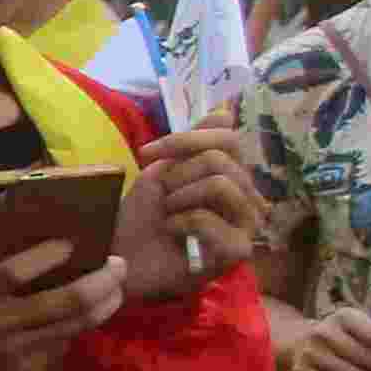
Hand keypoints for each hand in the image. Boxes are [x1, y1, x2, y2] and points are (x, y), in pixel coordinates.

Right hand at [0, 225, 126, 370]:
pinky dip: (80, 323)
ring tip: (114, 284)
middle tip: (118, 263)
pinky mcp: (24, 368)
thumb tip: (10, 217)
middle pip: (64, 304)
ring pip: (76, 326)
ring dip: (105, 303)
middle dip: (101, 281)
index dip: (45, 256)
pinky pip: (64, 342)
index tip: (71, 241)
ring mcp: (13, 352)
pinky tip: (85, 309)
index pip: (10, 274)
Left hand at [115, 124, 267, 303]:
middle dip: (178, 174)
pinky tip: (170, 232)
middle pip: (222, 160)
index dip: (185, 139)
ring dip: (180, 196)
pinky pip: (210, 219)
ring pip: (221, 185)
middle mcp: (248, 198)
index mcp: (234, 175)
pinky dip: (180, 221)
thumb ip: (194, 143)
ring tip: (168, 213)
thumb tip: (226, 111)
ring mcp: (246, 226)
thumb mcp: (162, 171)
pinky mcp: (236, 252)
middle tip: (162, 195)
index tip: (147, 153)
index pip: (228, 138)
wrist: (121, 259)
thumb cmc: (142, 217)